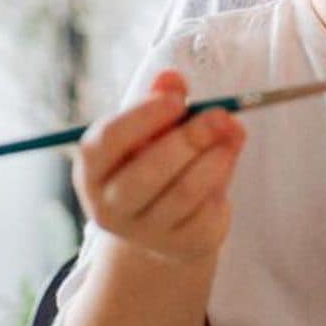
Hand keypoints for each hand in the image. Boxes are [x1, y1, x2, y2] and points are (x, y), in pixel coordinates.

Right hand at [71, 70, 245, 264]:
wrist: (163, 223)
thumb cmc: (153, 161)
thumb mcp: (152, 129)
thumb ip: (161, 102)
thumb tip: (172, 79)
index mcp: (92, 170)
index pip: (107, 142)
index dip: (142, 118)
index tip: (178, 99)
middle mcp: (109, 207)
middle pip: (147, 173)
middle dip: (188, 139)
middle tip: (221, 115)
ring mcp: (145, 232)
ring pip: (183, 193)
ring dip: (214, 158)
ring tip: (232, 132)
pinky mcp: (182, 246)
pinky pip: (207, 211)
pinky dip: (222, 181)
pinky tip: (225, 161)